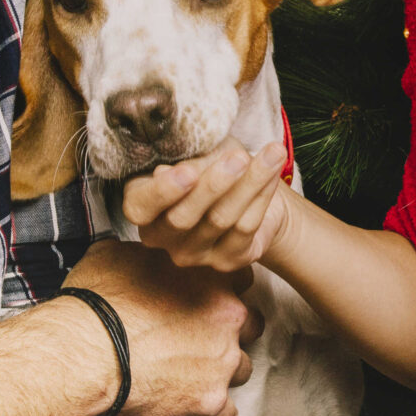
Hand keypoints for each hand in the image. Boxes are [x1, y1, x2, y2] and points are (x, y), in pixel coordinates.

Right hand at [61, 240, 262, 415]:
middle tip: (199, 342)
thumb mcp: (113, 256)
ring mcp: (222, 359)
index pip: (242, 280)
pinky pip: (226, 415)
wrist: (87, 352)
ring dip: (221, 375)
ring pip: (242, 370)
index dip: (223, 293)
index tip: (204, 303)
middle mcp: (226, 316)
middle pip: (251, 325)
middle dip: (229, 334)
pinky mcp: (209, 399)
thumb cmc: (96, 303)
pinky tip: (192, 415)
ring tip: (191, 381)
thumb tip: (135, 254)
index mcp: (208, 278)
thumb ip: (142, 255)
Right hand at [121, 141, 292, 271]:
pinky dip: (263, 195)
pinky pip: (246, 227)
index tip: (188, 171)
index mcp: (141, 206)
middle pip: (183, 218)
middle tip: (239, 157)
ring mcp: (193, 254)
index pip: (141, 207)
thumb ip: (182, 161)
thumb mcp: (191, 154)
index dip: (163, 192)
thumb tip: (170, 170)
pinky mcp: (227, 261)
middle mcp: (161, 237)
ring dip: (250, 183)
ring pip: (221, 220)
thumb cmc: (208, 164)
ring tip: (273, 154)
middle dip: (214, 185)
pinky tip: (274, 171)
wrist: (245, 188)